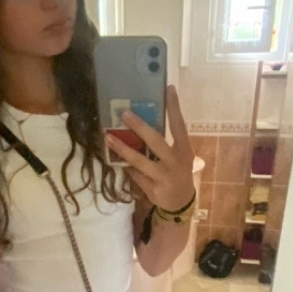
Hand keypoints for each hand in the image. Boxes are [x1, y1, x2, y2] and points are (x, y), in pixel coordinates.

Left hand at [105, 86, 194, 211]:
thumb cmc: (178, 172)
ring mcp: (164, 177)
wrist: (181, 202)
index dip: (175, 107)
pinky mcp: (153, 190)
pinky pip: (135, 175)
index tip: (169, 88)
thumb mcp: (179, 156)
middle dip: (139, 127)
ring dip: (123, 149)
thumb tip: (141, 120)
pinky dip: (126, 167)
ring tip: (108, 137)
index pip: (180, 125)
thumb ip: (165, 142)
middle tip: (124, 114)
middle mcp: (176, 162)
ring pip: (140, 161)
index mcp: (184, 150)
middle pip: (155, 141)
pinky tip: (117, 160)